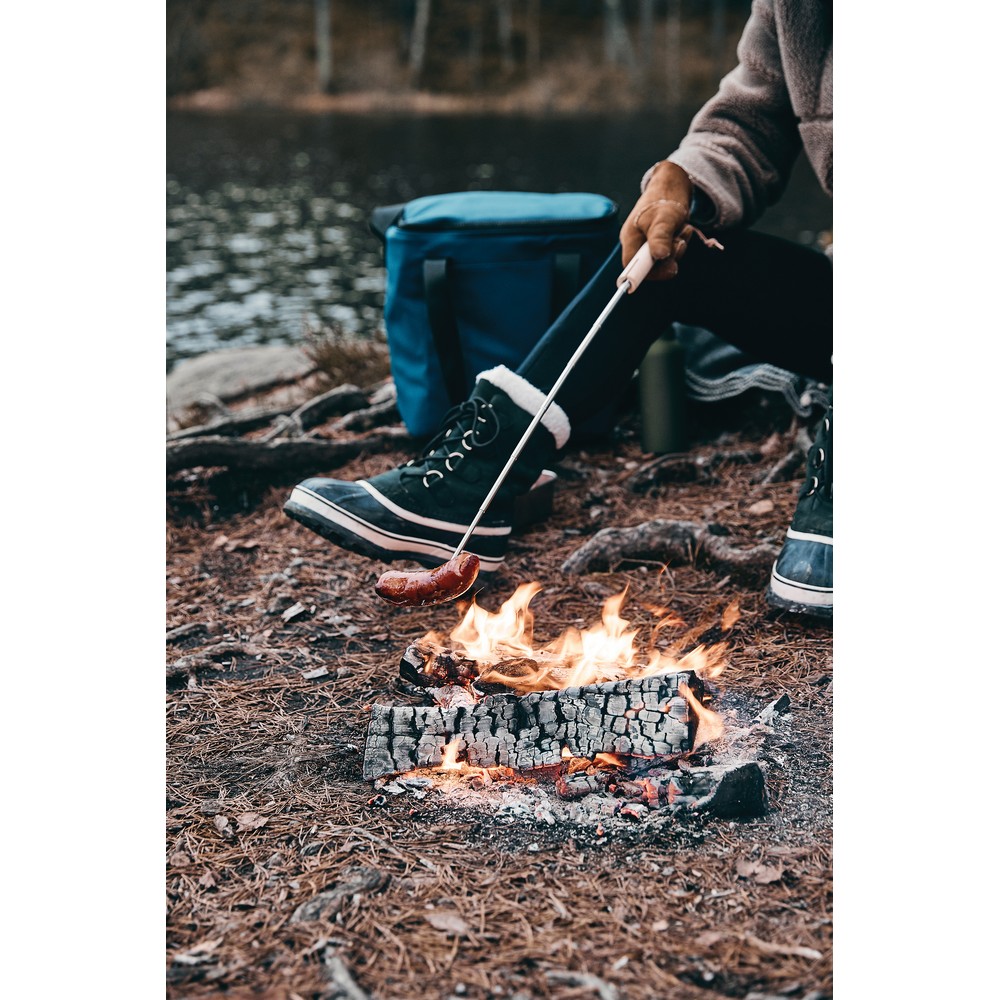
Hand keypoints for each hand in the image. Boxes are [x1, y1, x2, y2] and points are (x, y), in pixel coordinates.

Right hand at [620, 161, 694, 280]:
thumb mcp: (664, 217)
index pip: (632, 267)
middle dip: (669, 258)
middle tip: (680, 243)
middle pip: (650, 267)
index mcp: (630, 239)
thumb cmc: (664, 197)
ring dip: (678, 249)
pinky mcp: (660, 242)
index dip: (648, 273)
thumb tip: (659, 256)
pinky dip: (680, 244)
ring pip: (664, 260)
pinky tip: (683, 229)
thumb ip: (660, 237)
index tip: (669, 270)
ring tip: (683, 229)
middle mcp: (637, 244)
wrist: (673, 184)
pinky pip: (671, 253)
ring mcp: (649, 244)